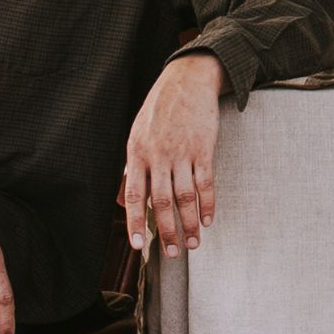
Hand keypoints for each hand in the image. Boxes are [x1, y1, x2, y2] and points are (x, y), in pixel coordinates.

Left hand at [124, 53, 226, 251]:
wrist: (186, 80)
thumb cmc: (159, 110)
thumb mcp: (137, 134)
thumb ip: (132, 168)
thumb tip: (124, 201)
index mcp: (137, 153)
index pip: (134, 195)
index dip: (136, 222)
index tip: (139, 246)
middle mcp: (157, 155)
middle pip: (161, 201)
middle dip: (167, 231)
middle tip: (173, 253)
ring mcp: (181, 151)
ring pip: (185, 196)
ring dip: (189, 223)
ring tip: (193, 244)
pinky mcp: (203, 147)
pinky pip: (206, 182)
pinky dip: (207, 203)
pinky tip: (208, 219)